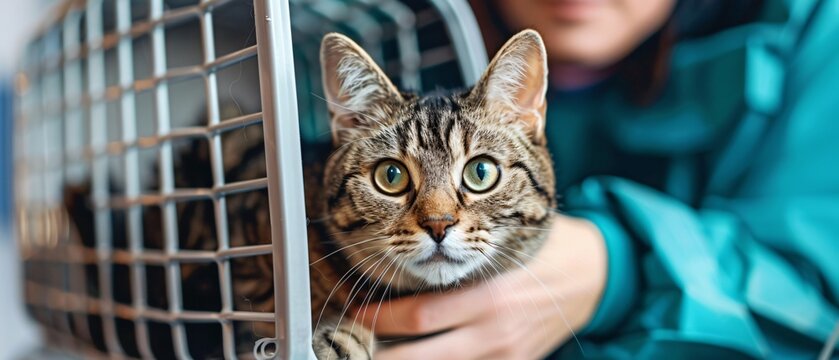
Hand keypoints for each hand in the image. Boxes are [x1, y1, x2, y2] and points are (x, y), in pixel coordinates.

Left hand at [353, 215, 607, 359]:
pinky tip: (420, 355)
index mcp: (488, 297)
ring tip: (380, 351)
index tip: (355, 311)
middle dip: (379, 354)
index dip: (377, 319)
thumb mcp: (505, 242)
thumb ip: (462, 257)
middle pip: (417, 357)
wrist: (595, 278)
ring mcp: (505, 357)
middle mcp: (494, 333)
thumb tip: (406, 259)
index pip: (416, 317)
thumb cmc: (543, 249)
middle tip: (353, 344)